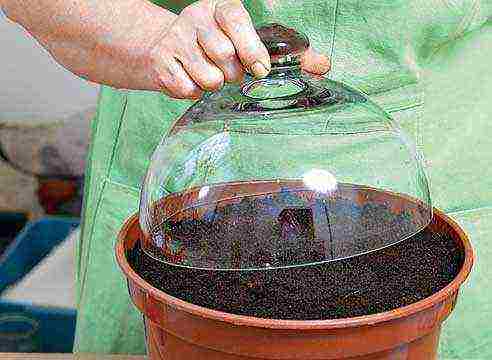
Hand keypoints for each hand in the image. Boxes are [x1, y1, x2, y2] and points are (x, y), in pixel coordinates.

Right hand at [149, 0, 329, 98]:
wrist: (165, 48)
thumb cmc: (217, 45)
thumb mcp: (249, 40)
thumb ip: (287, 55)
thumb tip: (323, 66)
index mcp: (220, 7)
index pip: (236, 18)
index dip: (250, 46)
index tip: (260, 69)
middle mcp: (196, 17)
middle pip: (224, 55)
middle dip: (233, 73)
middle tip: (231, 71)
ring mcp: (175, 39)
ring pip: (207, 77)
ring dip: (215, 84)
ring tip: (211, 74)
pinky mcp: (162, 62)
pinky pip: (188, 90)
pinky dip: (194, 92)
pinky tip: (192, 79)